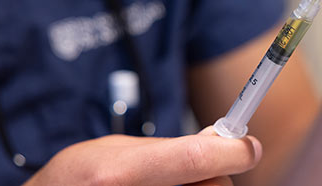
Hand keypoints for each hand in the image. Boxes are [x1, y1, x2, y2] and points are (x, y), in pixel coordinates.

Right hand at [23, 127, 261, 185]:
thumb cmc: (72, 182)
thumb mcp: (109, 151)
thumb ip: (164, 149)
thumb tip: (216, 140)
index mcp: (116, 175)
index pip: (193, 159)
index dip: (231, 152)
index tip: (248, 147)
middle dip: (216, 176)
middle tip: (198, 172)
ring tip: (168, 184)